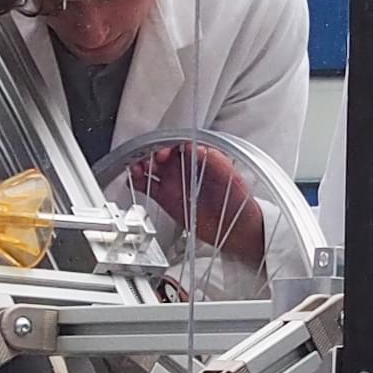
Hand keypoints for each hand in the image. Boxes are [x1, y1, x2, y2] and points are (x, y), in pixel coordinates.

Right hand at [143, 140, 268, 268]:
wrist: (237, 228)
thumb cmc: (239, 201)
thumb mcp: (232, 178)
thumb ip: (217, 162)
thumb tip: (199, 147)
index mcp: (199, 157)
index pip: (179, 143)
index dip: (169, 144)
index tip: (165, 151)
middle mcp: (184, 167)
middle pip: (161, 153)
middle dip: (152, 153)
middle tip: (151, 161)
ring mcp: (173, 181)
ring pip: (151, 167)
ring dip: (140, 164)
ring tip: (136, 168)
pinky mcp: (166, 198)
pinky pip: (147, 185)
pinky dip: (137, 181)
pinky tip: (133, 180)